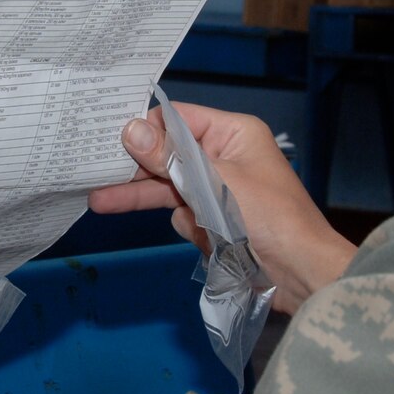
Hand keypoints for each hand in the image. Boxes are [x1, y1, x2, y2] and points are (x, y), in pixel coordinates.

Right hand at [89, 102, 354, 312]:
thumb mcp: (214, 183)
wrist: (301, 275)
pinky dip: (181, 224)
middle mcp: (223, 156)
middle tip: (92, 168)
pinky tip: (195, 235)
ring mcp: (218, 189)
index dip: (146, 129)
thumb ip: (170, 158)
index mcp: (232, 133)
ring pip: (168, 185)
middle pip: (168, 153)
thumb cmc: (268, 219)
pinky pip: (182, 213)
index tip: (111, 141)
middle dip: (135, 165)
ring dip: (141, 194)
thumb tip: (130, 130)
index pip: (178, 119)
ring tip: (98, 200)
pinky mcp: (215, 220)